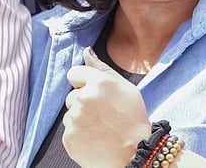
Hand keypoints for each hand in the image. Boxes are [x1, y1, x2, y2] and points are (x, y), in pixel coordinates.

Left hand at [62, 48, 150, 167]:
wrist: (136, 153)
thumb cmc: (133, 119)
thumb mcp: (125, 88)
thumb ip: (102, 68)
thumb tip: (86, 51)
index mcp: (98, 82)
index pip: (74, 73)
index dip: (83, 83)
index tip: (94, 93)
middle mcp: (84, 98)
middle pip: (72, 95)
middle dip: (83, 102)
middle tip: (102, 114)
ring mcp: (75, 119)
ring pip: (70, 114)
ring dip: (80, 119)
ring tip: (100, 128)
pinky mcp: (69, 138)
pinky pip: (69, 131)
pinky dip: (79, 135)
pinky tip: (95, 138)